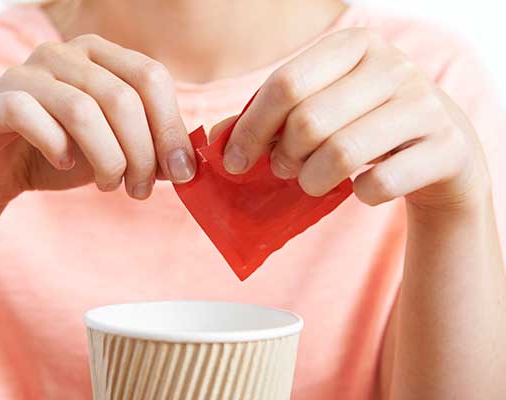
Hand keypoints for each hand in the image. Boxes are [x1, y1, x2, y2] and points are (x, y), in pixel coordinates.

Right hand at [0, 34, 195, 209]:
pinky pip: (31, 116)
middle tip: (140, 190)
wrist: (0, 170)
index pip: (151, 78)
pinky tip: (65, 164)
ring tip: (110, 186)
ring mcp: (26, 72)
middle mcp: (64, 54)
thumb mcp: (117, 150)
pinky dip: (57, 147)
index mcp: (101, 56)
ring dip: (107, 159)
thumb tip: (186, 163)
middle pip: (122, 98)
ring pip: (82, 110)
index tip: (181, 173)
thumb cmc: (64, 154)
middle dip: (141, 153)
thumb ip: (150, 149)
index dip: (171, 128)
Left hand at [223, 28, 489, 212]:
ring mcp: (425, 105)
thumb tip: (215, 142)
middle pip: (308, 121)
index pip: (285, 84)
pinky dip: (360, 194)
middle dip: (283, 157)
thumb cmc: (365, 125)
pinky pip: (380, 183)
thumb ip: (269, 119)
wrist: (441, 148)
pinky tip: (361, 188)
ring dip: (312, 180)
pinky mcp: (446, 147)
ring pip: (341, 153)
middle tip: (281, 169)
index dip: (250, 128)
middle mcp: (393, 66)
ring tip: (311, 182)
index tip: (234, 160)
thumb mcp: (321, 110)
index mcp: (354, 46)